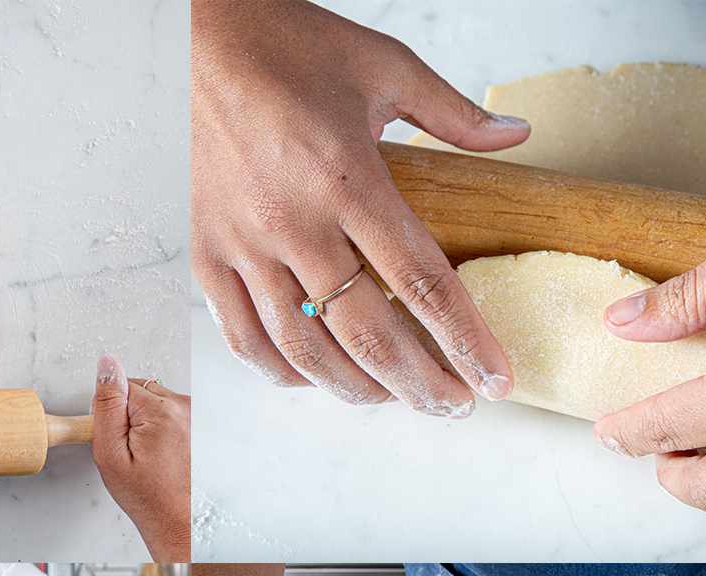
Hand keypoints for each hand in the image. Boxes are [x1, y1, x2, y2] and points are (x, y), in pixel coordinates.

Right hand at [92, 355, 189, 560]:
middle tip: (134, 451)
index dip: (113, 414)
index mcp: (162, 412)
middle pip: (141, 391)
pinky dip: (163, 429)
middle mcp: (186, 407)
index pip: (122, 386)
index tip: (121, 441)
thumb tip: (107, 365)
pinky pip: (172, 414)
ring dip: (148, 422)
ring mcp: (198, 415)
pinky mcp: (202, 423)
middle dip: (131, 415)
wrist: (180, 521)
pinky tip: (164, 454)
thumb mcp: (111, 453)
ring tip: (151, 455)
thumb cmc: (148, 496)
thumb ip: (107, 405)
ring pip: (157, 402)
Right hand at [192, 0, 527, 413]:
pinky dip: (285, 372)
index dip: (465, 339)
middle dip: (420, 384)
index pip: (420, 281)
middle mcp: (293, 223)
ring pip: (306, 350)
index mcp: (346, 176)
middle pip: (368, 334)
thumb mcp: (382, 65)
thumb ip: (452, 112)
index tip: (494, 377)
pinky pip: (246, 338)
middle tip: (454, 406)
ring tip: (395, 398)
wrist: (190, 39)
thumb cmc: (287, 48)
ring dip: (357, 389)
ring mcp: (243, 246)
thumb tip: (514, 140)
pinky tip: (319, 379)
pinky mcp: (206, 257)